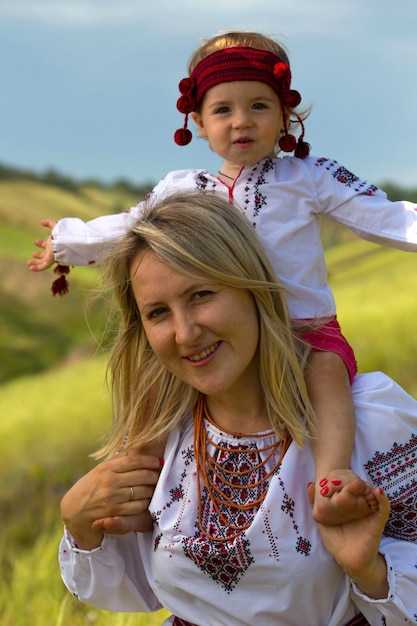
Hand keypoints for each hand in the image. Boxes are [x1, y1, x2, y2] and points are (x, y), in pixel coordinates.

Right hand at [27, 219, 56, 270]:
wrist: (65, 241)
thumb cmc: (61, 233)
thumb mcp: (55, 226)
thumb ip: (49, 223)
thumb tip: (41, 222)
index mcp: (54, 243)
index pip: (47, 245)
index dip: (41, 244)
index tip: (35, 241)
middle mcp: (53, 251)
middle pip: (45, 255)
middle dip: (39, 255)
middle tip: (33, 254)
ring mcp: (52, 257)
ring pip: (43, 262)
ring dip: (36, 263)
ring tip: (29, 263)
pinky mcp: (50, 261)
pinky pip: (43, 267)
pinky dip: (37, 268)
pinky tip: (30, 268)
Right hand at [61, 450, 161, 549]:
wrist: (73, 511)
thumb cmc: (89, 488)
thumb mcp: (99, 471)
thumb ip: (117, 461)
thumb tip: (137, 449)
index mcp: (106, 468)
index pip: (135, 460)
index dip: (151, 460)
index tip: (159, 461)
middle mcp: (110, 481)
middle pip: (142, 475)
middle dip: (155, 475)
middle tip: (160, 474)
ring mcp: (113, 497)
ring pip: (143, 491)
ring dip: (151, 489)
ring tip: (153, 487)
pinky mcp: (115, 512)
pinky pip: (139, 506)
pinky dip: (145, 502)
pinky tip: (144, 499)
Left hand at [308, 482, 390, 598]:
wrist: (348, 561)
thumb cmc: (336, 541)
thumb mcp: (322, 520)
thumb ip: (316, 504)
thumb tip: (311, 484)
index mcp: (348, 505)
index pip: (349, 486)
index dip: (344, 478)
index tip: (333, 477)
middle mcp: (360, 506)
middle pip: (361, 487)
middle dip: (354, 481)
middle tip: (345, 478)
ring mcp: (370, 513)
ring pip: (373, 494)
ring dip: (368, 487)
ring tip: (359, 483)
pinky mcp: (377, 522)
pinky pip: (383, 508)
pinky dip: (383, 499)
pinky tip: (378, 492)